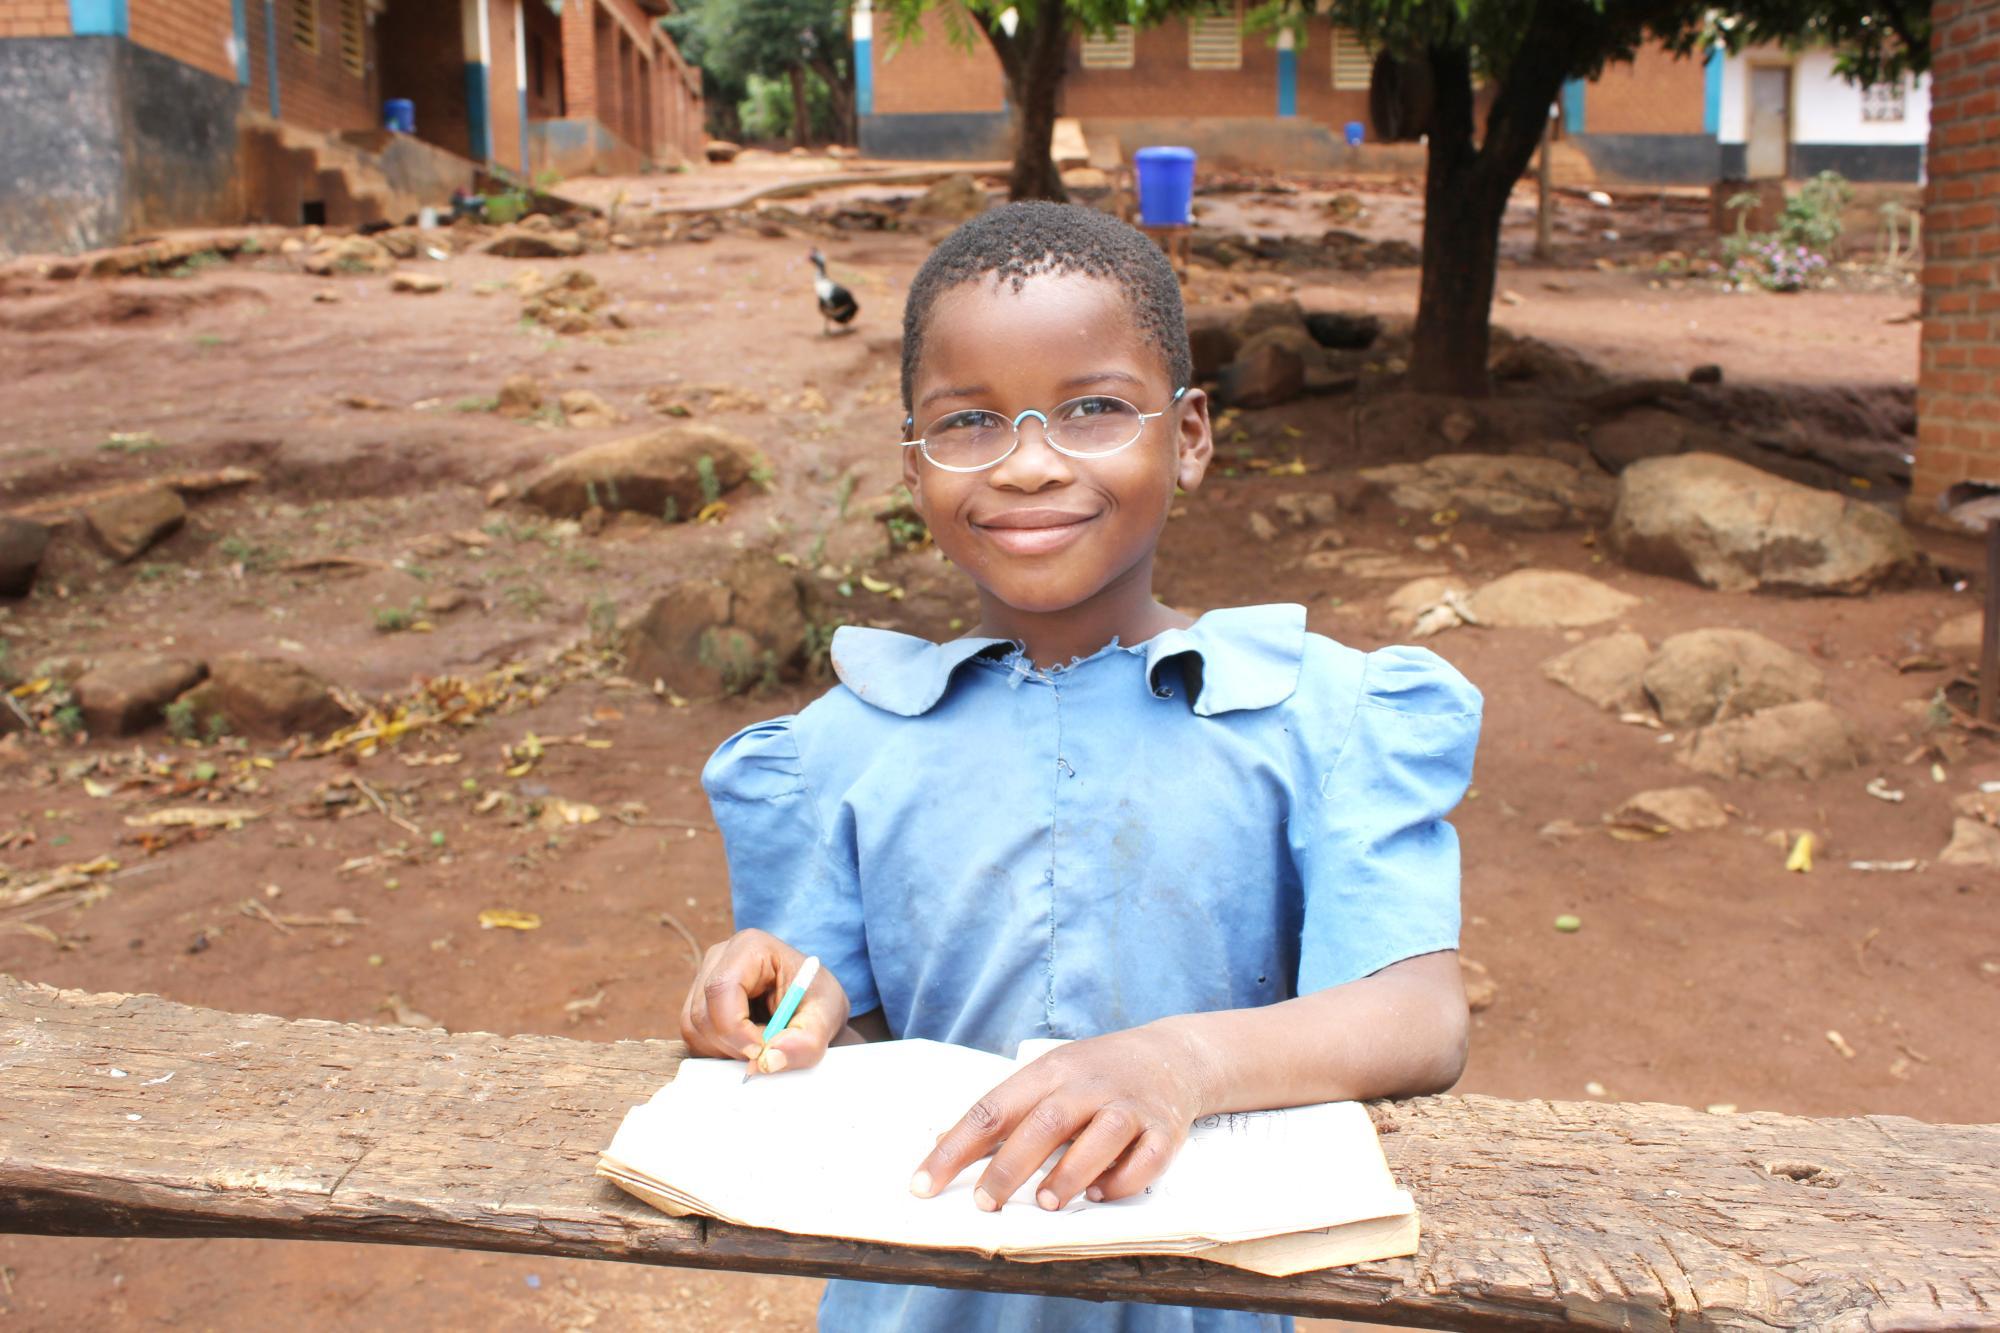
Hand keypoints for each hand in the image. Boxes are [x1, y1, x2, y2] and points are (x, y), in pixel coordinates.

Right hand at [679, 929, 848, 1074]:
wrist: (810, 1004)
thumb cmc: (816, 999)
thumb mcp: (827, 1017)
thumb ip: (806, 1041)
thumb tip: (769, 1060)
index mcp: (750, 947)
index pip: (722, 988)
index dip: (735, 1027)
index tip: (760, 1052)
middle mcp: (719, 958)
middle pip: (703, 1012)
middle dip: (734, 1045)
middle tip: (767, 1054)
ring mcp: (703, 980)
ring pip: (694, 1029)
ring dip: (727, 1051)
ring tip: (762, 1045)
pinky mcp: (699, 1004)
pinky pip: (694, 1038)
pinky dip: (720, 1051)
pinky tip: (747, 1045)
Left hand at [910, 1024, 1212, 1211]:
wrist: (1172, 1056)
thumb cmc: (1094, 1075)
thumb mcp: (1048, 1077)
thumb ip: (1004, 1111)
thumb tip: (941, 1143)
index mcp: (1050, 1071)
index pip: (992, 1109)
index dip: (955, 1149)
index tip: (923, 1185)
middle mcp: (1089, 1085)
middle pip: (1045, 1122)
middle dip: (1010, 1166)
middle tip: (985, 1204)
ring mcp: (1130, 1106)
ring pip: (1102, 1134)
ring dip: (1071, 1171)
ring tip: (1047, 1203)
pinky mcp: (1165, 1130)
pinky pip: (1146, 1158)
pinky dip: (1123, 1179)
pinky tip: (1101, 1194)